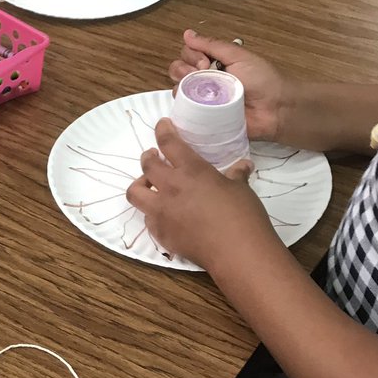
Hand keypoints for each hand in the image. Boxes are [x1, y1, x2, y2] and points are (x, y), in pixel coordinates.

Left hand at [127, 119, 273, 271]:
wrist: (236, 252)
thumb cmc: (243, 215)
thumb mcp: (240, 189)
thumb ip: (235, 175)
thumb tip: (243, 166)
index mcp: (191, 170)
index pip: (169, 142)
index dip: (163, 130)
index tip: (162, 125)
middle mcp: (170, 188)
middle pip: (146, 165)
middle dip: (148, 157)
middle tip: (154, 157)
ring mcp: (162, 212)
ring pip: (135, 192)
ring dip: (140, 186)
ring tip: (151, 187)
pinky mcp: (161, 234)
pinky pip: (147, 219)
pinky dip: (153, 214)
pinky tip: (165, 216)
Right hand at [171, 29, 287, 142]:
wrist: (275, 108)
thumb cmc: (262, 81)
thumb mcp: (238, 56)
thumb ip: (212, 45)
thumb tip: (188, 34)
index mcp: (213, 63)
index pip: (187, 54)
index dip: (191, 56)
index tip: (206, 62)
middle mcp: (205, 80)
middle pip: (178, 70)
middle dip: (184, 69)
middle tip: (205, 74)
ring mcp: (202, 100)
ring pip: (178, 90)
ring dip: (184, 87)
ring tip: (202, 92)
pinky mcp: (203, 118)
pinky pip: (184, 112)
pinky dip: (184, 108)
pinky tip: (194, 107)